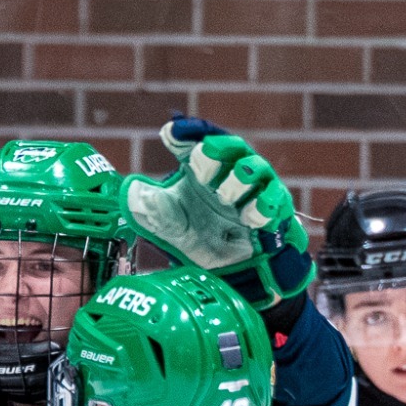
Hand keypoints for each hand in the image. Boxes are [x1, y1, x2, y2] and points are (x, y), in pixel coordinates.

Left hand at [120, 119, 315, 306]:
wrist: (225, 272)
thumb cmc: (196, 235)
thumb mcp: (166, 221)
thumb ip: (148, 204)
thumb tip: (130, 190)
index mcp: (203, 168)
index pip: (196, 140)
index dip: (186, 133)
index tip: (170, 135)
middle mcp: (229, 172)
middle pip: (230, 146)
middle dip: (215, 150)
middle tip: (200, 158)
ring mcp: (254, 191)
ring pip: (255, 169)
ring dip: (239, 178)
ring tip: (223, 195)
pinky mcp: (273, 214)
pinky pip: (275, 202)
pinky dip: (263, 206)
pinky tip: (249, 217)